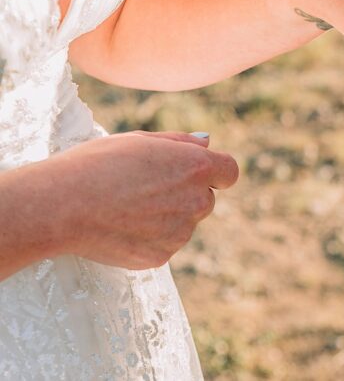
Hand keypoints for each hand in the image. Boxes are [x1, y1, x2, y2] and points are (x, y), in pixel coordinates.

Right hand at [52, 131, 238, 268]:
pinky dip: (149, 238)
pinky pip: (165, 244)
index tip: (195, 173)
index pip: (229, 172)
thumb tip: (207, 143)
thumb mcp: (140, 140)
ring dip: (166, 217)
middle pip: (206, 199)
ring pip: (184, 223)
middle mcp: (196, 201)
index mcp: (196, 167)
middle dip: (185, 194)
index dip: (214, 172)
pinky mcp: (162, 256)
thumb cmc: (97, 164)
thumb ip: (180, 143)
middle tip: (144, 189)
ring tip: (126, 207)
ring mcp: (180, 232)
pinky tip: (121, 227)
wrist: (62, 206)